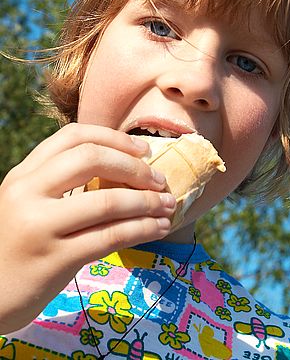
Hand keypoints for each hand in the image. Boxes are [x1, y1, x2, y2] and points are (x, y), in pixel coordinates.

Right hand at [0, 123, 175, 333]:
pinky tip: (159, 228)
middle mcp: (27, 193)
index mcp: (24, 174)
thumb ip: (58, 181)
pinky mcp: (53, 259)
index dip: (115, 138)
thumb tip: (123, 164)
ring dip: (147, 202)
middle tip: (159, 180)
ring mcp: (39, 226)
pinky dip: (143, 229)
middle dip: (135, 167)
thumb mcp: (27, 202)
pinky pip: (110, 237)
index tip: (143, 150)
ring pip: (107, 201)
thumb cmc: (15, 245)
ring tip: (168, 206)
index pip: (74, 136)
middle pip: (92, 158)